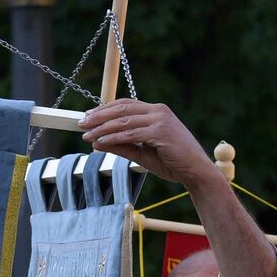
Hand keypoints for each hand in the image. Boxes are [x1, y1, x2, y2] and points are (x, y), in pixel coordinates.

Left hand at [79, 101, 219, 190]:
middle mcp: (158, 111)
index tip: (88, 117)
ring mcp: (160, 120)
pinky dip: (113, 138)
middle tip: (81, 123)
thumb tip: (99, 142)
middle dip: (99, 116)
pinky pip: (130, 133)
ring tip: (87, 135)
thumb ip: (122, 145)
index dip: (105, 109)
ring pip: (123, 120)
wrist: (195, 172)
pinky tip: (100, 142)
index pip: (125, 104)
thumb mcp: (142, 153)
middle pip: (122, 108)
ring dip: (102, 128)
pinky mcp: (160, 131)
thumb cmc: (172, 162)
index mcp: (156, 111)